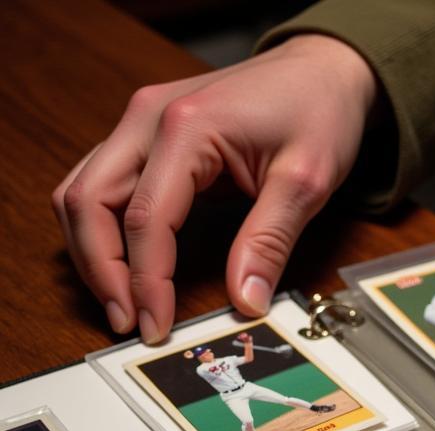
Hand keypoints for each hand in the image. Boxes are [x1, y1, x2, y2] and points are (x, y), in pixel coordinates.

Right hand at [52, 35, 377, 343]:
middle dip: (103, 272)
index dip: (146, 282)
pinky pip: (101, 184)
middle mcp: (148, 119)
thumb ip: (270, 242)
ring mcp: (140, 124)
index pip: (145, 220)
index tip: (156, 327)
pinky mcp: (146, 136)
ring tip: (123, 303)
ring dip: (93, 253)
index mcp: (186, 128)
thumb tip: (245, 302)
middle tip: (129, 324)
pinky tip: (125, 266)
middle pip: (89, 203)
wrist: (321, 70)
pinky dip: (103, 229)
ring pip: (83, 193)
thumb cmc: (316, 112)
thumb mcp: (306, 181)